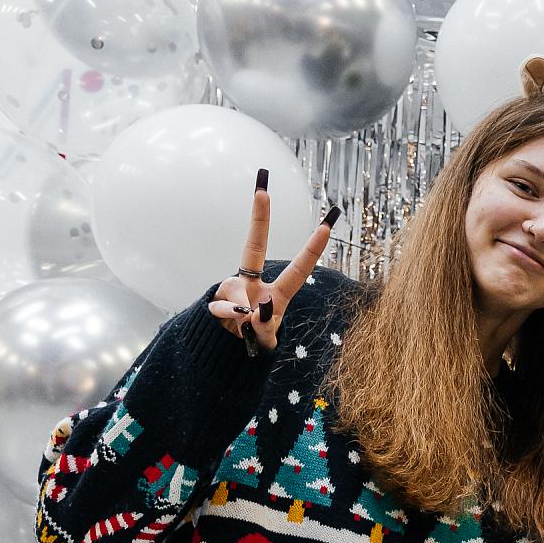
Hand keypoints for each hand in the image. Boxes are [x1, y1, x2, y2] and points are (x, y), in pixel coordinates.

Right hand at [205, 171, 338, 353]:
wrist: (223, 352)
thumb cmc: (254, 339)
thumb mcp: (266, 339)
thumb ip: (263, 327)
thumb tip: (251, 309)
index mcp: (277, 292)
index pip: (298, 267)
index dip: (312, 248)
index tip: (328, 224)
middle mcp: (254, 284)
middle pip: (255, 246)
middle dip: (259, 218)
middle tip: (262, 190)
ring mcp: (233, 290)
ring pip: (236, 288)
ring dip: (243, 311)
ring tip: (247, 324)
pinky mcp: (215, 300)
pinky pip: (222, 306)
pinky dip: (230, 315)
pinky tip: (236, 322)